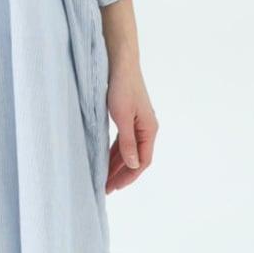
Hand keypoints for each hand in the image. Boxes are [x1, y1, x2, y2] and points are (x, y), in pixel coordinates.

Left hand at [105, 57, 158, 193]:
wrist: (121, 64)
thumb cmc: (122, 88)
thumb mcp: (123, 118)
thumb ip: (128, 142)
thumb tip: (134, 165)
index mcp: (149, 130)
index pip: (142, 161)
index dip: (129, 176)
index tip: (115, 187)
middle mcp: (146, 128)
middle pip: (135, 158)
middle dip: (121, 174)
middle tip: (106, 189)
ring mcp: (137, 123)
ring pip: (128, 151)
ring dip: (117, 165)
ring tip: (104, 179)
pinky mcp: (128, 118)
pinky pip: (123, 141)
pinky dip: (114, 153)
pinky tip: (105, 160)